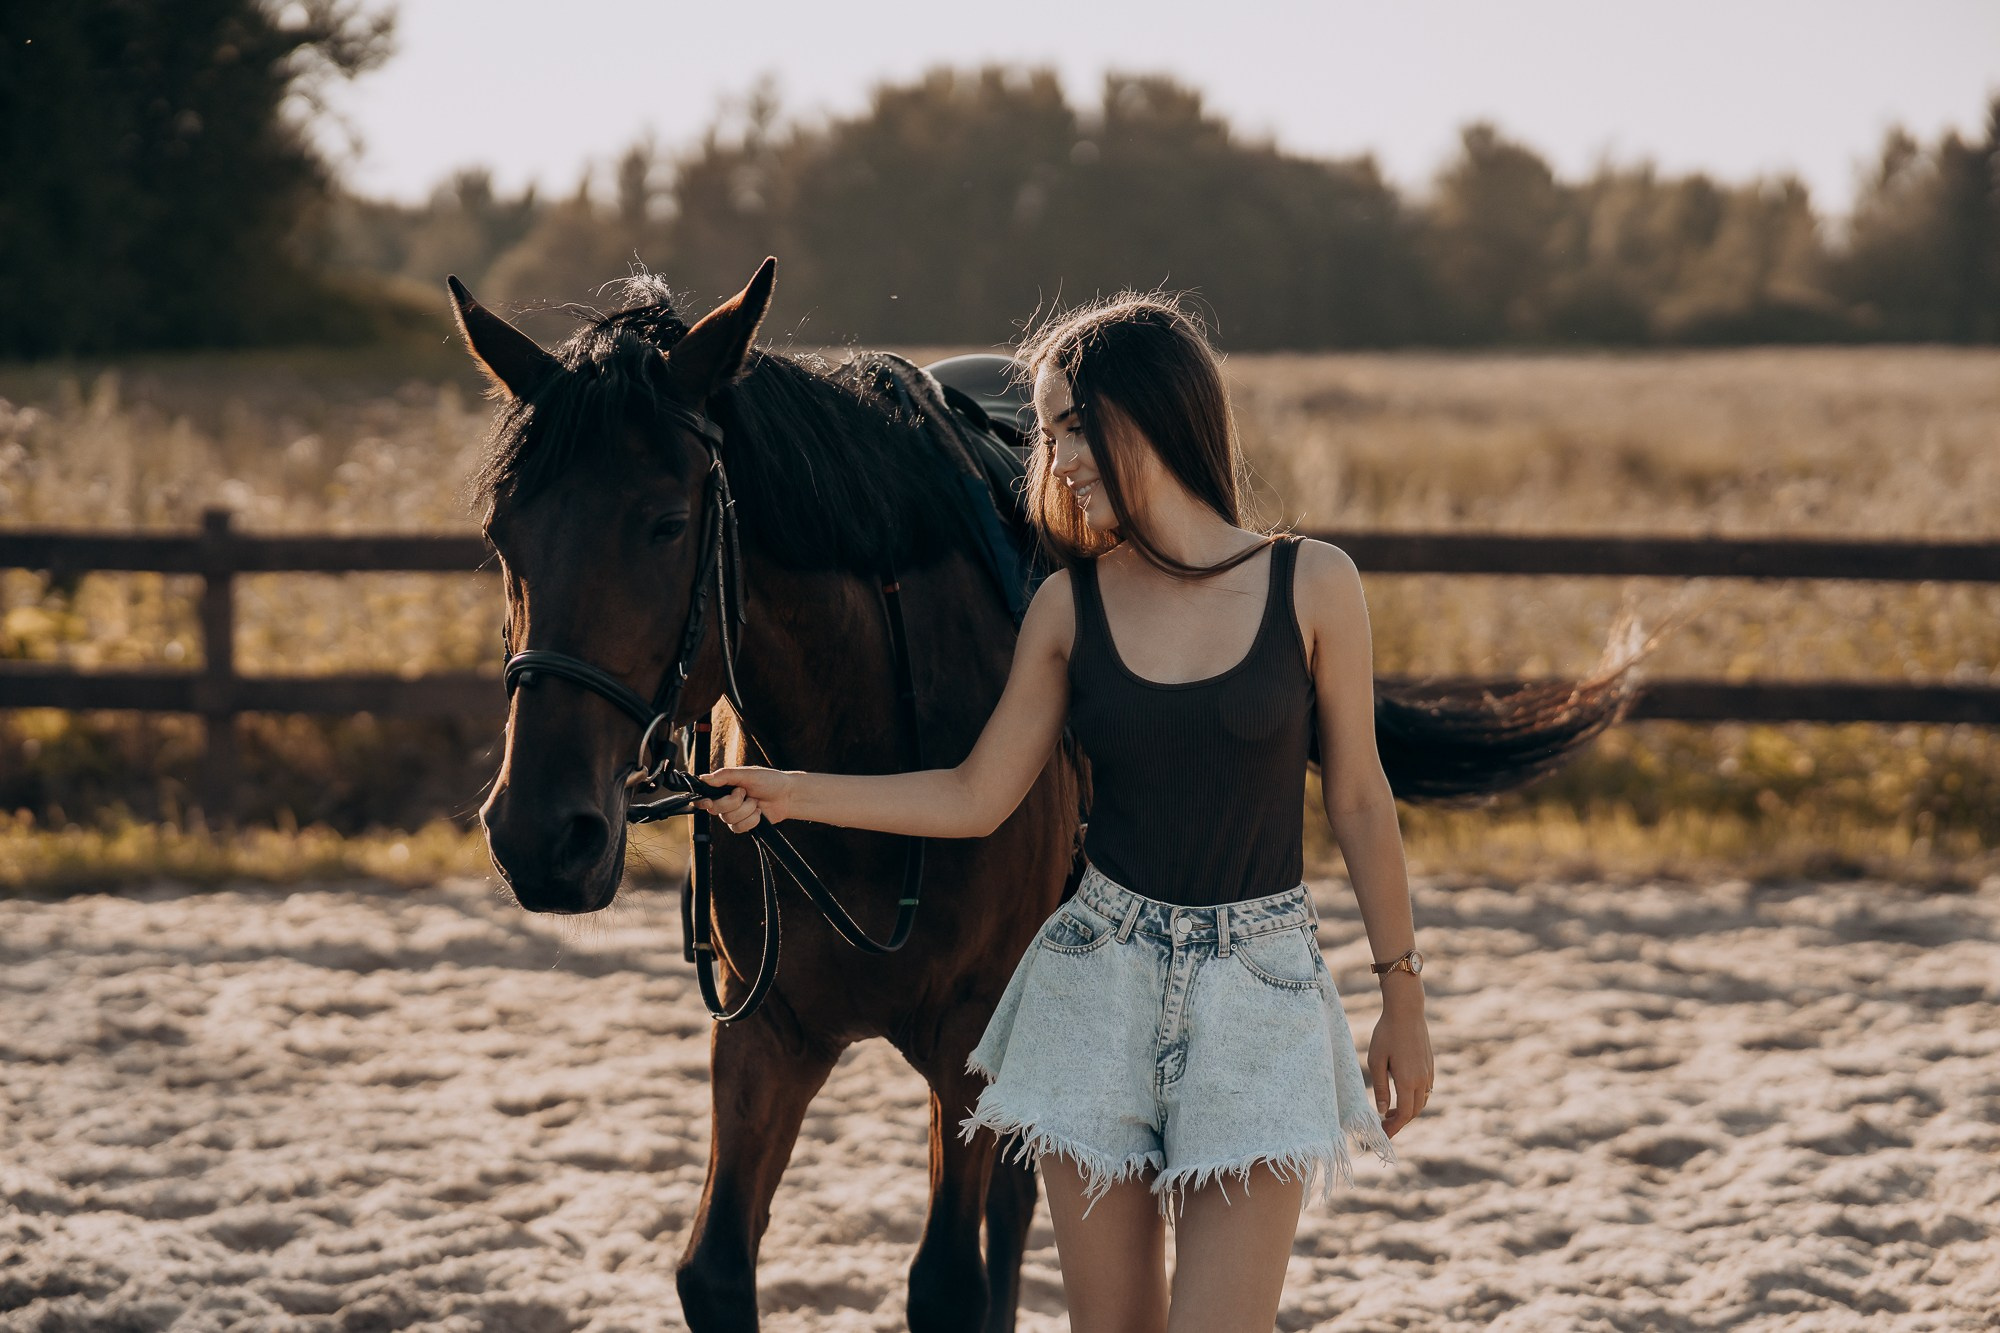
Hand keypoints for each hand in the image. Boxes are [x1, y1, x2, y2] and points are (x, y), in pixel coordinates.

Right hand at [693, 765, 795, 832]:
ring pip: (729, 819)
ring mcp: (734, 814)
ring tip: (756, 801)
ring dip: (746, 810)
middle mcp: (725, 801)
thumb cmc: (769, 781)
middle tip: (745, 793)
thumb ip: (725, 776)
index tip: (709, 802)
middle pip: (715, 809)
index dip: (703, 802)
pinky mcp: (743, 825)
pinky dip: (751, 820)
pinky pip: (739, 828)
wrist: (787, 796)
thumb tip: (704, 778)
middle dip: (733, 801)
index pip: (704, 796)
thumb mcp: (747, 774)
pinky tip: (759, 813)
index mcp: (723, 787)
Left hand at [1368, 992, 1433, 1136]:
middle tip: (1384, 1125)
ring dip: (1408, 1111)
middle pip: (1415, 1111)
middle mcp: (1422, 1080)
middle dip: (1400, 1122)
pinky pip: (1426, 1090)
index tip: (1384, 1135)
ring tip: (1391, 1112)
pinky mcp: (1430, 1065)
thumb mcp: (1376, 1061)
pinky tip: (1402, 1095)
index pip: (1405, 1115)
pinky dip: (1415, 1099)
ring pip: (1422, 1101)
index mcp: (1408, 1081)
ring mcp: (1429, 1072)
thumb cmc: (1386, 1033)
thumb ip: (1381, 1088)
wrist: (1406, 1011)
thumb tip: (1383, 1111)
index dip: (1395, 1128)